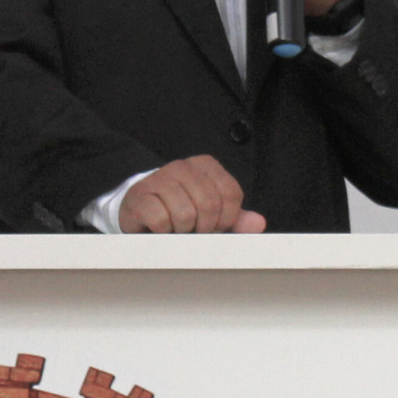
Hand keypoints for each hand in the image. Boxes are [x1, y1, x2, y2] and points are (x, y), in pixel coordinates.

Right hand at [118, 155, 266, 232]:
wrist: (141, 210)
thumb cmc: (182, 212)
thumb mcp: (213, 214)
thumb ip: (237, 219)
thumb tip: (258, 223)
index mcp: (205, 165)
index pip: (231, 193)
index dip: (226, 219)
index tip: (214, 226)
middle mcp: (183, 166)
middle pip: (210, 205)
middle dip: (205, 227)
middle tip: (194, 231)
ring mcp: (159, 178)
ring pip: (186, 214)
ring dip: (182, 231)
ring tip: (176, 228)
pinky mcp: (140, 195)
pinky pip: (161, 220)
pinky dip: (163, 232)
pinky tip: (160, 227)